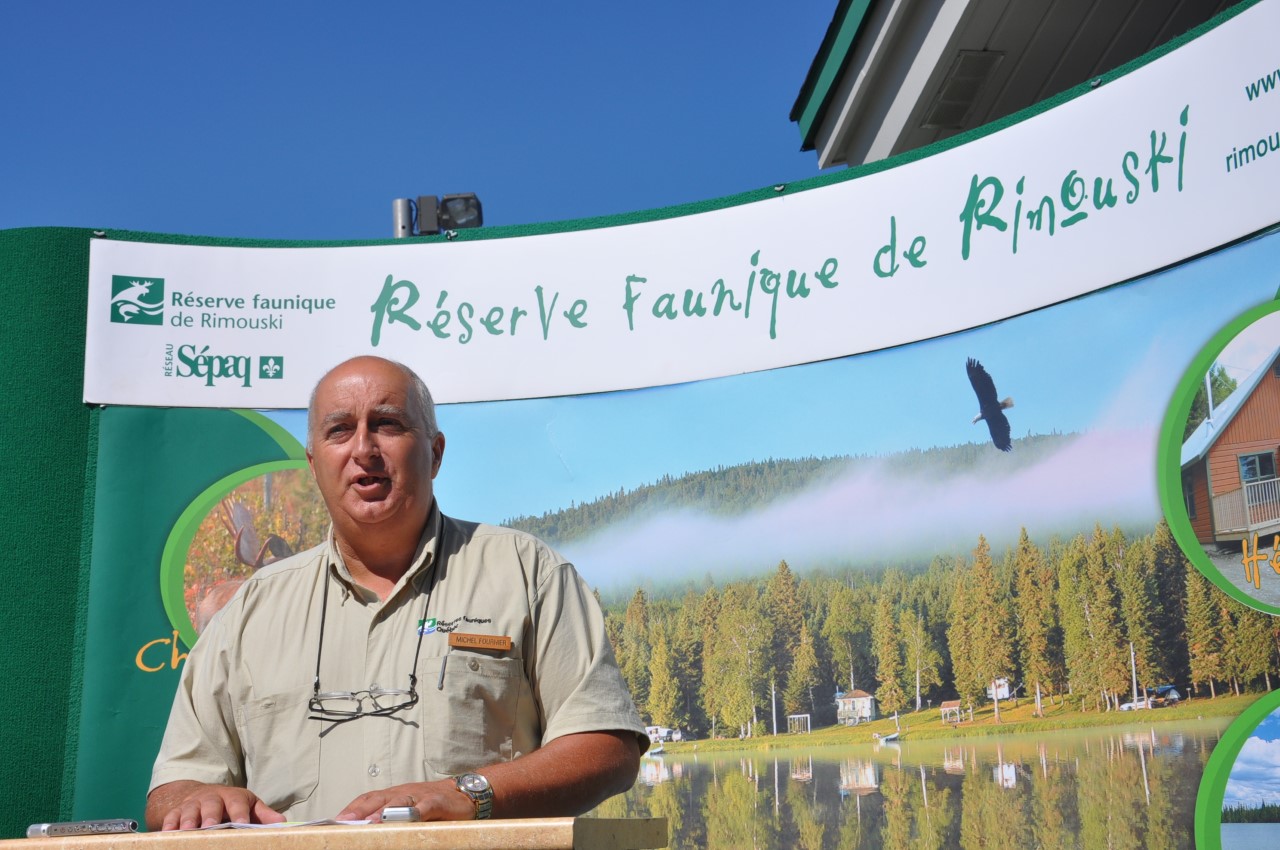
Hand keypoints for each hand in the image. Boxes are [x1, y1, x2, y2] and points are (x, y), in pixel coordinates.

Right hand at [146, 781, 284, 830]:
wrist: (201, 795)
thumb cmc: (230, 805)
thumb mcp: (248, 805)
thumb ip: (263, 815)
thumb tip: (282, 823)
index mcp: (232, 797)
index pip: (238, 803)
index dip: (240, 813)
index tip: (242, 824)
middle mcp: (211, 798)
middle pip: (211, 805)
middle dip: (211, 816)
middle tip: (211, 827)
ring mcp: (192, 804)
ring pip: (189, 811)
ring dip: (188, 821)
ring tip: (189, 831)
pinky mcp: (176, 812)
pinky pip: (171, 818)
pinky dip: (169, 825)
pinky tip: (168, 834)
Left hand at [336, 779, 473, 821]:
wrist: (463, 793)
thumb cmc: (433, 803)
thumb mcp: (409, 807)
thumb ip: (390, 816)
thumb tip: (366, 830)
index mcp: (394, 794)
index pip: (368, 798)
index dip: (352, 808)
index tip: (335, 820)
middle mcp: (403, 792)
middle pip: (377, 798)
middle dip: (359, 810)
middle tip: (343, 823)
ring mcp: (419, 796)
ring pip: (397, 802)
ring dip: (382, 813)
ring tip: (369, 824)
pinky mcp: (436, 802)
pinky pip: (424, 807)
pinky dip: (414, 812)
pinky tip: (407, 819)